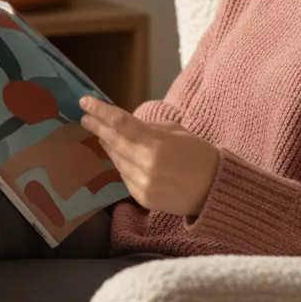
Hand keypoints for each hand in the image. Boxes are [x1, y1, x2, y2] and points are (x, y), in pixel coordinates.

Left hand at [78, 95, 218, 216]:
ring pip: (117, 161)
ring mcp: (143, 184)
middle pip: (114, 142)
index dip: (101, 111)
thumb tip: (123, 125)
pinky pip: (125, 177)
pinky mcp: (143, 199)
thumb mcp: (177, 131)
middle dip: (98, 128)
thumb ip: (149, 127)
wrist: (214, 190)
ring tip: (103, 135)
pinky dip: (122, 165)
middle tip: (86, 117)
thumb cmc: (198, 155)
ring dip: (109, 147)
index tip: (85, 103)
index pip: (121, 123)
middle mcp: (146, 165)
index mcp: (157, 143)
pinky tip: (121, 156)